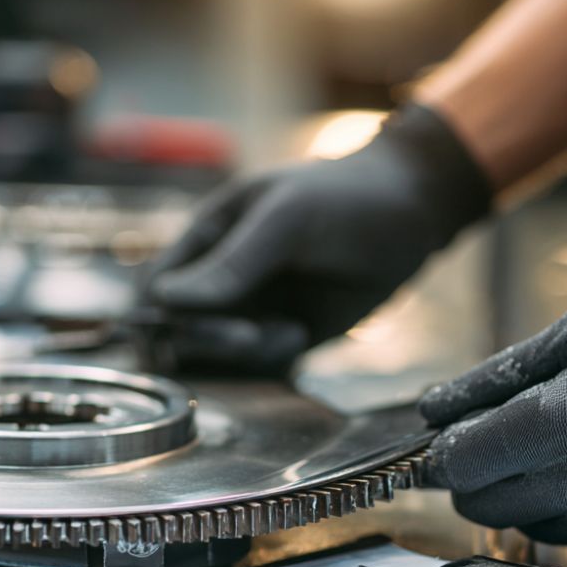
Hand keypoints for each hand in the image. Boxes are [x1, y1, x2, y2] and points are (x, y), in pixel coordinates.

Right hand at [148, 104, 490, 366]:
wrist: (410, 216)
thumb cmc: (344, 199)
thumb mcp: (287, 219)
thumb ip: (233, 260)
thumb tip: (168, 299)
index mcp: (206, 239)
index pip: (155, 288)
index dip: (163, 313)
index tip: (201, 320)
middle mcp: (220, 280)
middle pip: (176, 331)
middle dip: (209, 340)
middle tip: (254, 334)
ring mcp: (250, 311)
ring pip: (212, 357)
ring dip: (242, 357)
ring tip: (289, 332)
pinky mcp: (280, 338)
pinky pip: (253, 367)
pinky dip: (269, 362)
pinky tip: (300, 335)